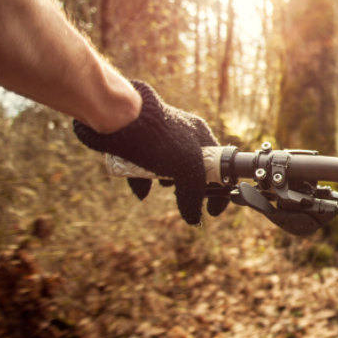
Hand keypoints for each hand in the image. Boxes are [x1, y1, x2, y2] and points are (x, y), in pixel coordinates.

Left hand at [73, 80, 228, 224]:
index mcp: (201, 135)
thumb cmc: (159, 139)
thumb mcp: (187, 168)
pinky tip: (141, 188)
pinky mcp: (138, 143)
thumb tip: (194, 219)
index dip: (219, 186)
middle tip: (183, 195)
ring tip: (160, 184)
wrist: (118, 117)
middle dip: (188, 185)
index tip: (213, 207)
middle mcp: (183, 134)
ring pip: (168, 168)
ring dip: (165, 181)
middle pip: (192, 168)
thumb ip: (194, 194)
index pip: (219, 164)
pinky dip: (144, 180)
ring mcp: (159, 138)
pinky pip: (145, 167)